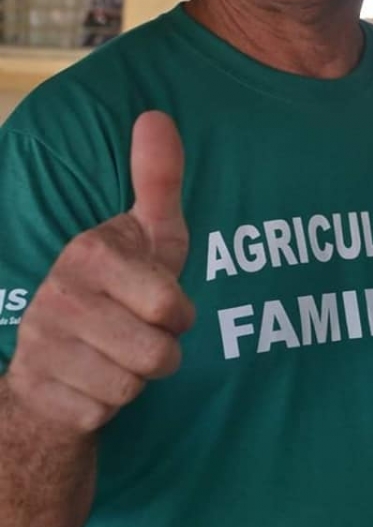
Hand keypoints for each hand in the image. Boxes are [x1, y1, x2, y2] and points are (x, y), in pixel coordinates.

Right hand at [5, 111, 194, 434]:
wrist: (55, 358)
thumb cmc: (118, 290)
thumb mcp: (149, 236)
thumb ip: (157, 180)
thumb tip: (156, 115)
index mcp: (89, 252)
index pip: (170, 305)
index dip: (178, 313)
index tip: (160, 304)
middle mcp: (59, 294)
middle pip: (157, 352)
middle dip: (161, 351)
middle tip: (140, 333)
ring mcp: (42, 345)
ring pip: (132, 385)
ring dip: (137, 378)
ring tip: (116, 353)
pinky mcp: (39, 391)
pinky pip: (105, 411)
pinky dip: (109, 404)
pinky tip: (92, 379)